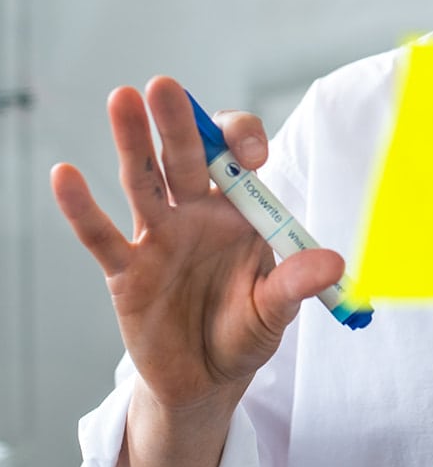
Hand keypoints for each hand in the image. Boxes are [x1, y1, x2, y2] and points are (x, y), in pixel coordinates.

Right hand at [51, 75, 343, 411]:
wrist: (206, 380)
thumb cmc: (245, 333)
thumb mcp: (275, 311)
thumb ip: (295, 284)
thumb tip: (333, 262)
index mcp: (239, 212)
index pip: (237, 155)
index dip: (241, 142)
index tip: (252, 155)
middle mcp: (196, 213)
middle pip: (185, 158)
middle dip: (178, 124)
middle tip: (166, 86)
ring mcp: (158, 237)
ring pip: (142, 182)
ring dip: (133, 143)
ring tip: (121, 99)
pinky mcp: (126, 271)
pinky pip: (102, 236)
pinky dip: (82, 208)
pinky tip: (64, 175)